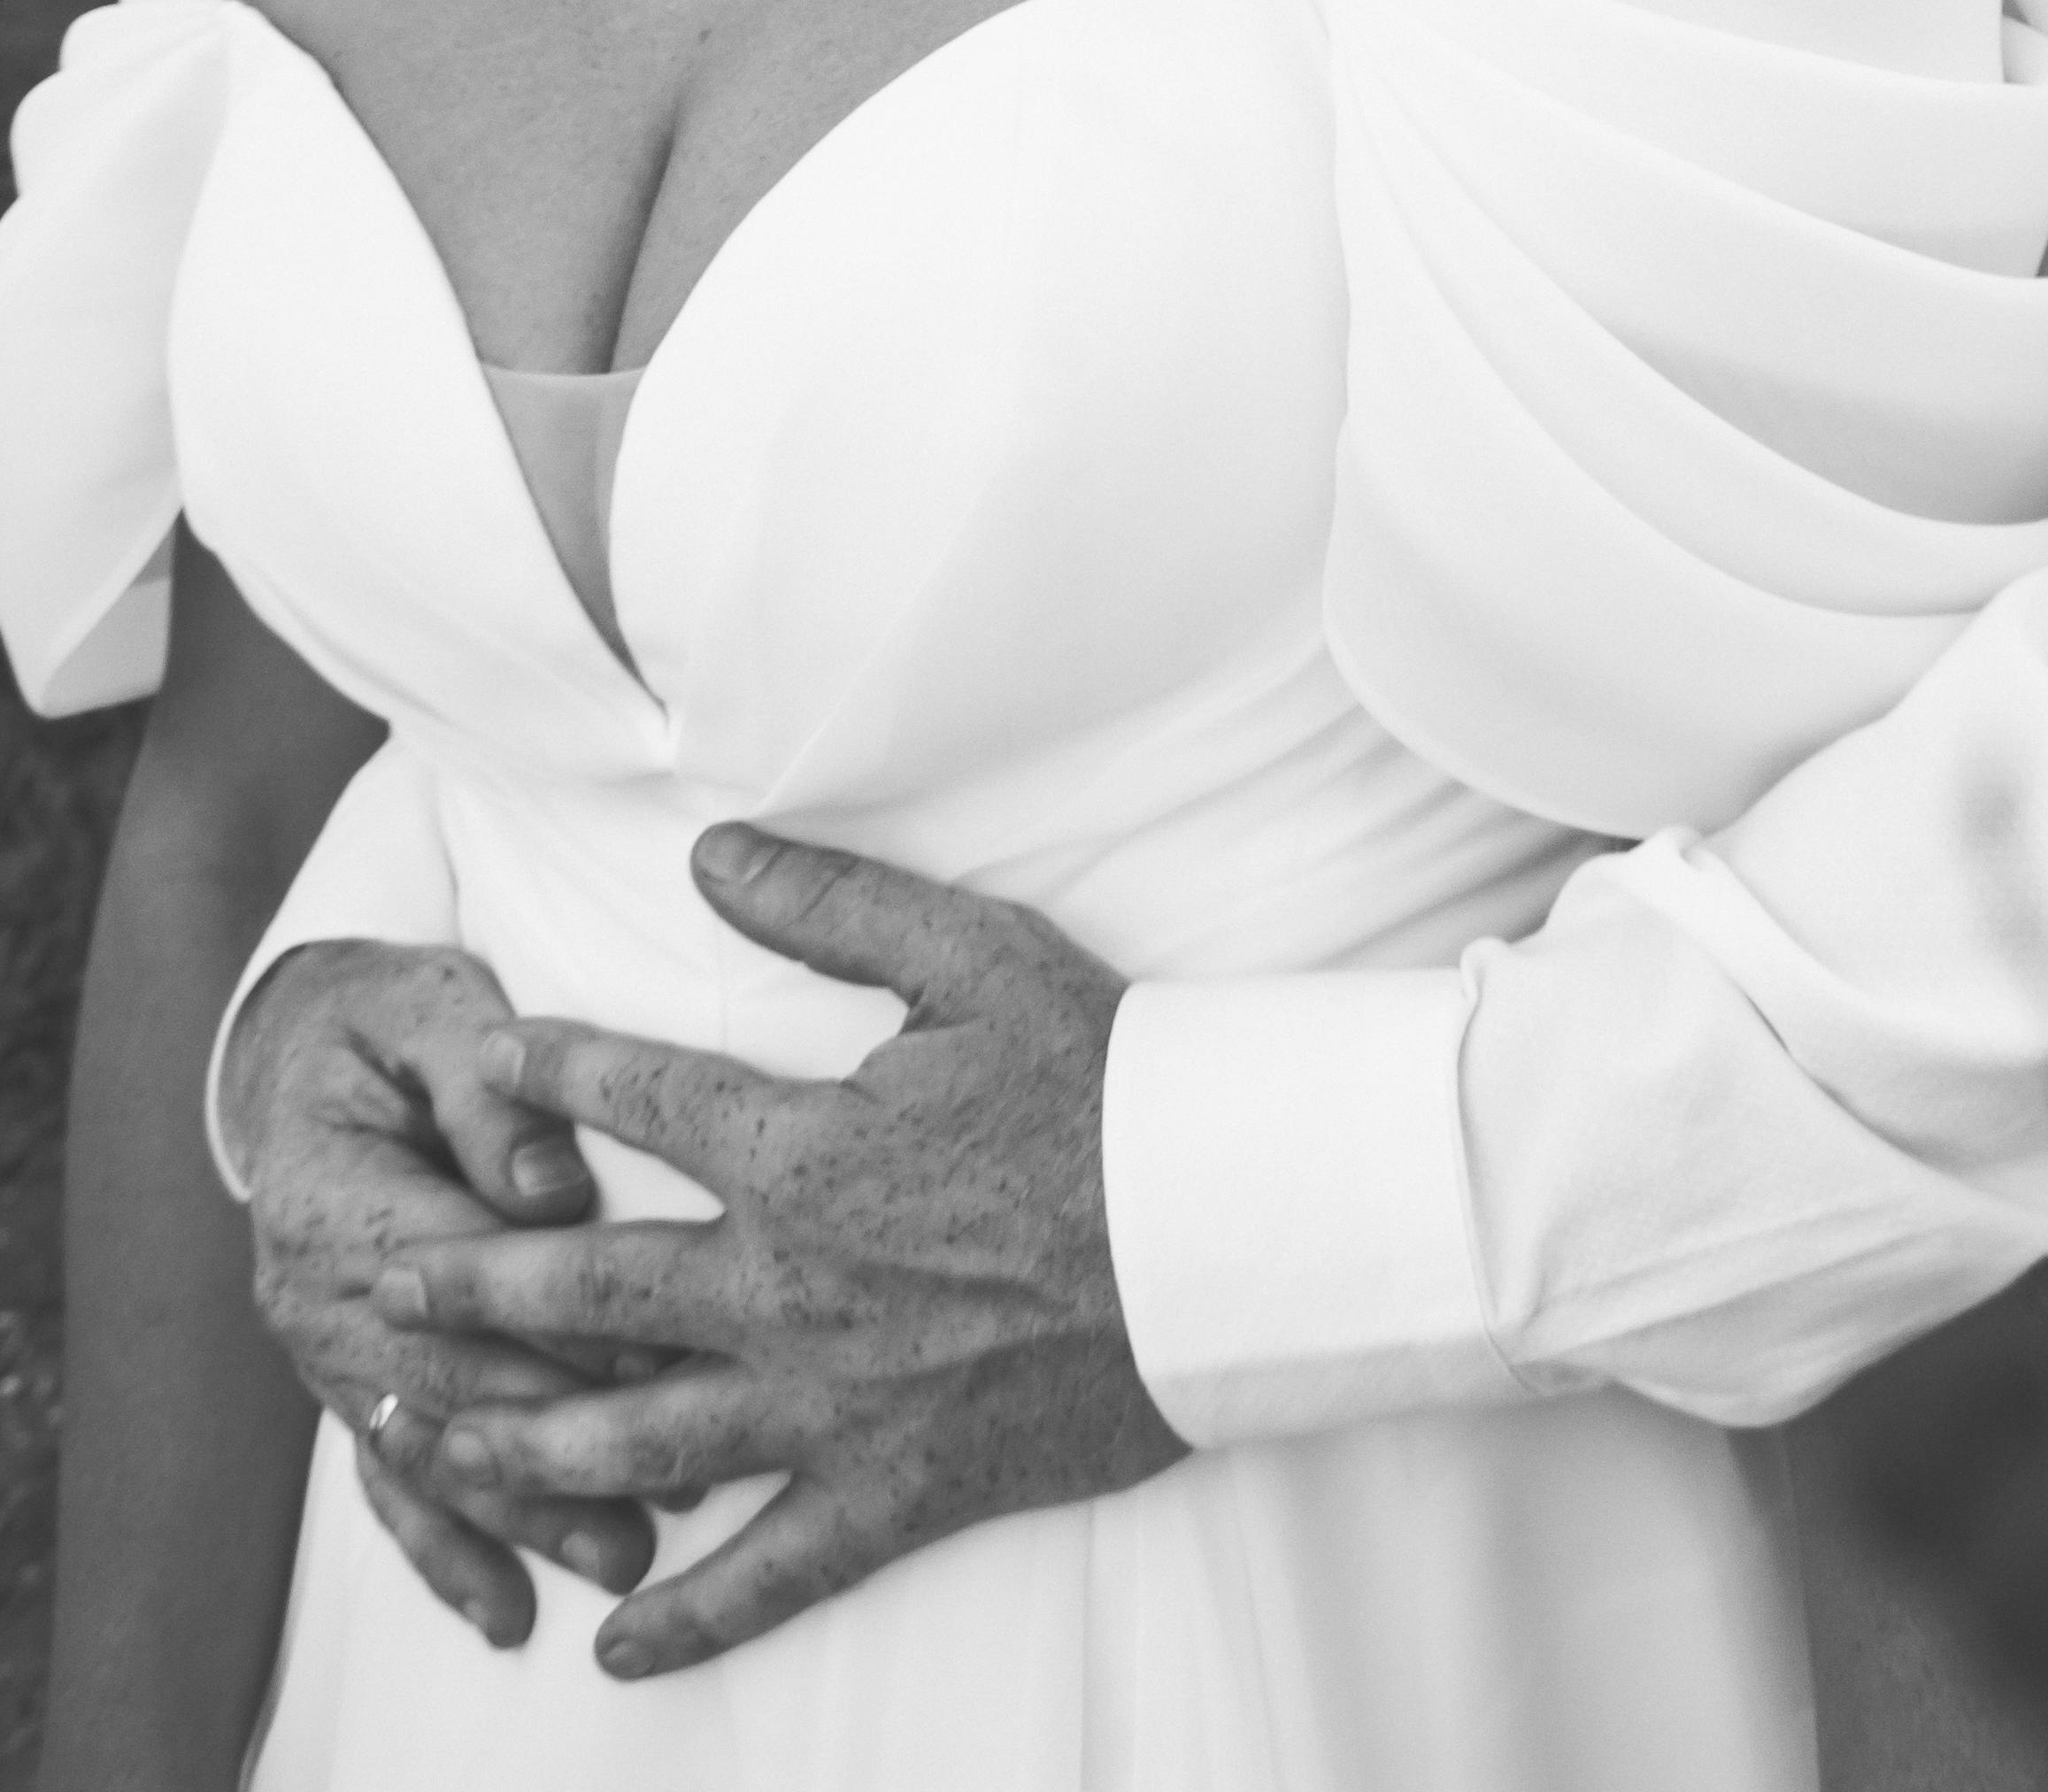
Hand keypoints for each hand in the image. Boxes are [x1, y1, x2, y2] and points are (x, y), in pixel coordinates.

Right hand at [225, 935, 661, 1646]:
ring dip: (523, 1511)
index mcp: (329, 1194)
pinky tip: (507, 1611)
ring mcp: (330, 1352)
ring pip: (430, 1448)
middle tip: (667, 1486)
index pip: (454, 1272)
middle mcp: (314, 1293)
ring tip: (621, 1557)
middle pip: (447, 1381)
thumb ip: (488, 1088)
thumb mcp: (430, 1006)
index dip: (550, 1314)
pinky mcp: (356, 1384)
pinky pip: (396, 1478)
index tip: (652, 1353)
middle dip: (557, 1440)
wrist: (304, 1050)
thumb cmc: (389, 1017)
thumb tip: (550, 1188)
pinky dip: (450, 1548)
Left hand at [379, 829, 1185, 1676]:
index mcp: (803, 1148)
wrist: (1220, 1231)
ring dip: (521, 1446)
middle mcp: (789, 1283)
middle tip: (374, 1287)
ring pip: (639, 1438)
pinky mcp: (894, 1489)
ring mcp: (833, 1401)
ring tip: (430, 1447)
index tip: (488, 1063)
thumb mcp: (975, 957)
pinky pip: (769, 1574)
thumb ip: (832, 904)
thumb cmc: (1106, 1080)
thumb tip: (711, 852)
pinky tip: (614, 1646)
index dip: (551, 1073)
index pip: (637, 1102)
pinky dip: (687, 1619)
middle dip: (469, 1288)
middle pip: (587, 1295)